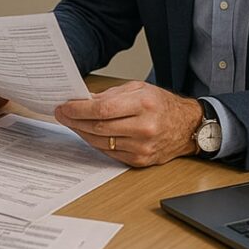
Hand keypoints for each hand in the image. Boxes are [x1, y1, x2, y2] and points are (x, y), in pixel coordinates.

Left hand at [54, 81, 201, 166]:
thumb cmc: (162, 105)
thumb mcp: (138, 89)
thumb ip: (111, 95)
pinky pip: (110, 152)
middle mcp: (144, 127)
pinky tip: (88, 134)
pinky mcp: (140, 160)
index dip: (79, 110)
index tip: (65, 107)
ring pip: (101, 142)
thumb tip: (84, 100)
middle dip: (75, 121)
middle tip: (62, 114)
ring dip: (82, 133)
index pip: (102, 110)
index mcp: (144, 104)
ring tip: (72, 123)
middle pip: (99, 127)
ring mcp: (142, 146)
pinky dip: (96, 143)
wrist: (187, 126)